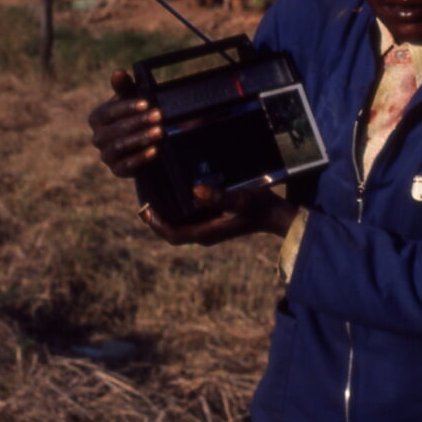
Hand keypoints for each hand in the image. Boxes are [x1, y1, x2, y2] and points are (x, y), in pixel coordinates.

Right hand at [88, 69, 161, 177]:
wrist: (143, 142)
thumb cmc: (134, 115)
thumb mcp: (131, 99)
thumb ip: (124, 86)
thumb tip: (118, 72)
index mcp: (97, 118)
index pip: (108, 112)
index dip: (127, 107)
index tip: (147, 103)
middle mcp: (98, 137)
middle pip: (115, 130)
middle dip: (138, 122)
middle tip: (159, 115)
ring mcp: (106, 155)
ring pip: (119, 147)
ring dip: (140, 138)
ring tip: (160, 131)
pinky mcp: (117, 170)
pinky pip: (125, 166)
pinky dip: (140, 158)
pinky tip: (155, 150)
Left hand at [138, 181, 299, 245]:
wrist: (278, 215)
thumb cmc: (262, 208)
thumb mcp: (244, 200)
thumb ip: (221, 197)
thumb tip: (195, 191)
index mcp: (207, 233)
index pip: (173, 235)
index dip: (156, 224)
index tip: (145, 208)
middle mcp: (204, 233)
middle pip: (171, 229)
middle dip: (156, 215)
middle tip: (143, 193)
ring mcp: (208, 227)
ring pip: (178, 222)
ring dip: (165, 209)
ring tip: (154, 187)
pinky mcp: (213, 219)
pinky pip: (188, 215)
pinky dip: (177, 204)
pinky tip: (175, 186)